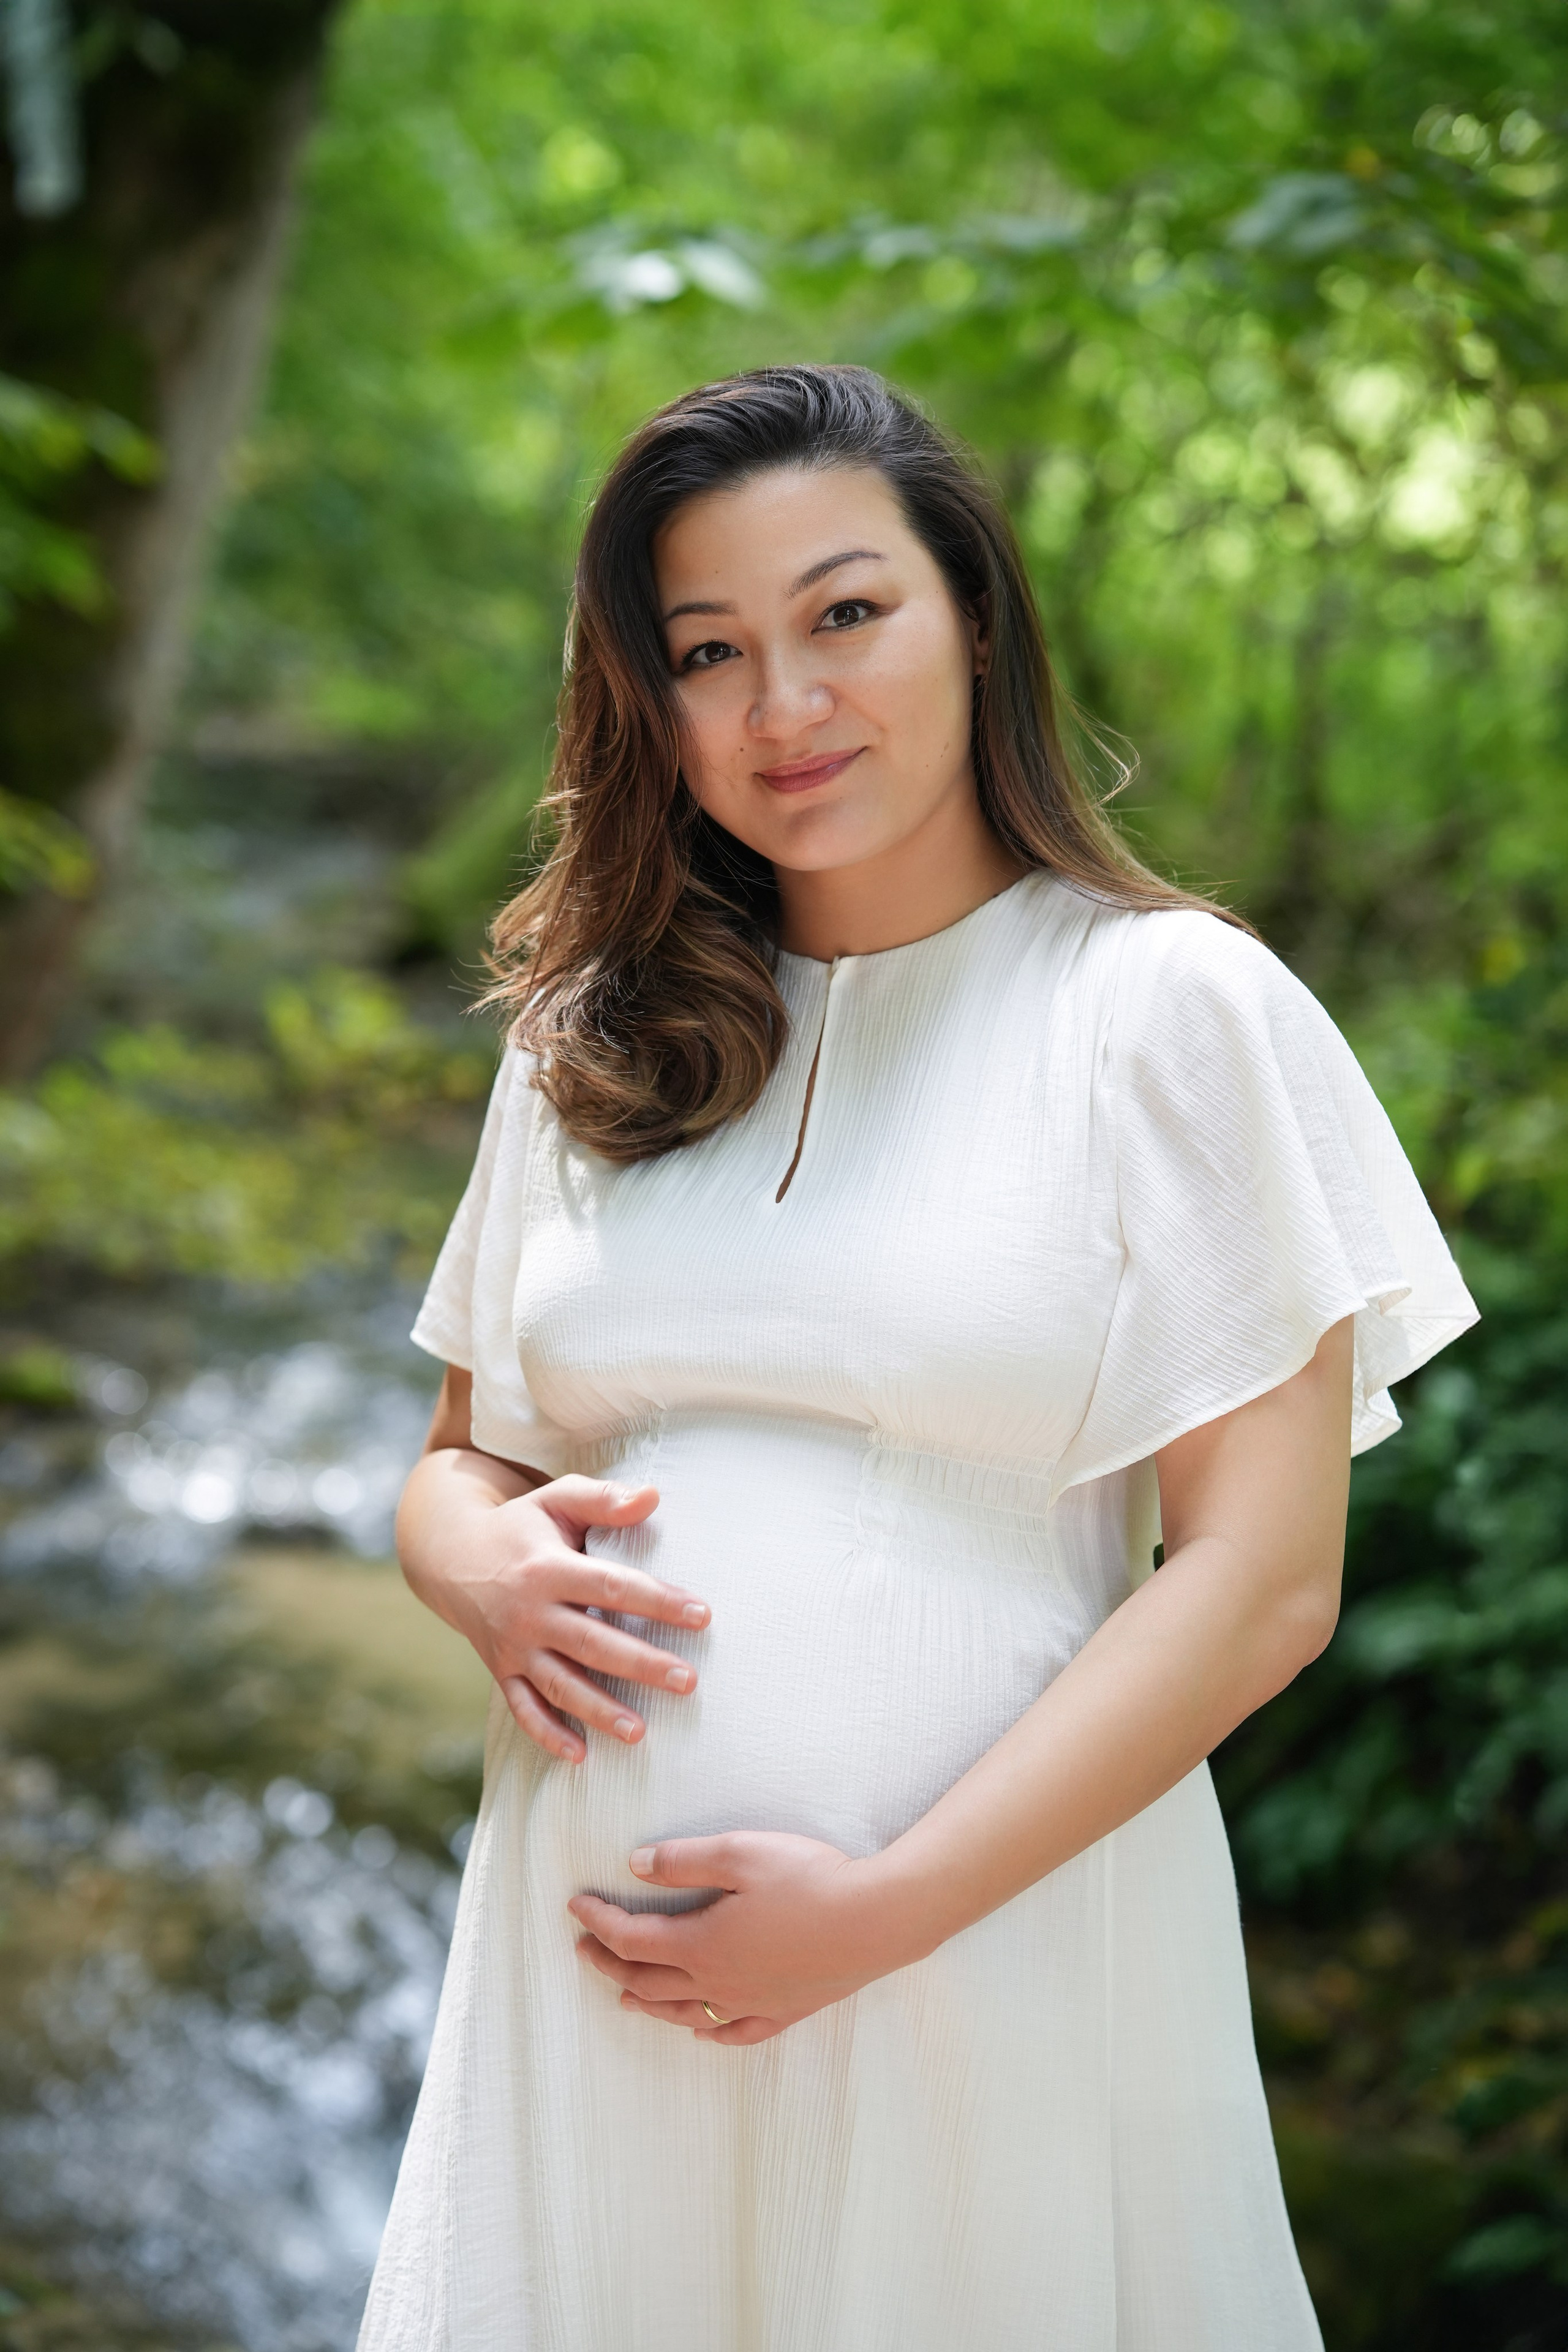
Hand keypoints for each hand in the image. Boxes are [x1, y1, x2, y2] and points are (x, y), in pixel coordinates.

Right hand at [402, 1468, 709, 1762]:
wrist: (452, 1556)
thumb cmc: (521, 1526)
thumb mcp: (556, 1499)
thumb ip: (603, 1499)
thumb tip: (653, 1496)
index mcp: (547, 1568)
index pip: (610, 1586)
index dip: (657, 1602)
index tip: (702, 1616)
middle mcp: (528, 1612)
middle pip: (591, 1643)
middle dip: (640, 1664)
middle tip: (688, 1681)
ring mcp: (513, 1647)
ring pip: (559, 1684)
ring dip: (598, 1710)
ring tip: (639, 1732)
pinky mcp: (501, 1671)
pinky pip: (523, 1709)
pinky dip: (547, 1734)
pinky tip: (579, 1755)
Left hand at [569, 1833, 912, 2044]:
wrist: (877, 1920)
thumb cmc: (810, 1879)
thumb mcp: (740, 1852)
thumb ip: (684, 1861)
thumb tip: (636, 1866)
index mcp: (701, 1944)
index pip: (632, 1938)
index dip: (599, 1922)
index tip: (576, 1905)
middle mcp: (718, 1984)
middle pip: (647, 1980)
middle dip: (609, 1963)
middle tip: (584, 1949)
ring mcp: (751, 2004)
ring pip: (683, 2013)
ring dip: (646, 2001)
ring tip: (624, 1994)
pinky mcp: (784, 2012)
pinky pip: (733, 2034)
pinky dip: (707, 2032)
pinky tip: (701, 2031)